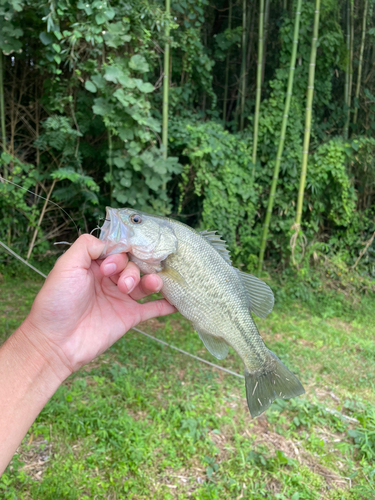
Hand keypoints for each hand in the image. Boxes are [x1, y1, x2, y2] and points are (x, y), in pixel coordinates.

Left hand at [20, 234, 175, 380]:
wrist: (55, 342)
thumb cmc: (57, 302)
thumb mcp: (66, 266)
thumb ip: (87, 246)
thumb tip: (112, 243)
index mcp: (95, 266)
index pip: (118, 250)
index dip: (120, 253)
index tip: (110, 266)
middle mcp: (110, 280)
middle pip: (134, 265)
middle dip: (132, 270)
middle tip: (121, 284)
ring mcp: (121, 299)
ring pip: (146, 284)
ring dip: (153, 281)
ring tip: (153, 285)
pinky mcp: (129, 317)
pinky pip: (153, 309)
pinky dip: (166, 304)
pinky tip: (177, 301)